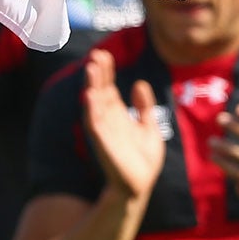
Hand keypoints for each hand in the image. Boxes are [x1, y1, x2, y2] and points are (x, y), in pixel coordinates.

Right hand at [83, 50, 163, 200]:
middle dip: (98, 73)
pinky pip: (94, 124)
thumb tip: (139, 83)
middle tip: (97, 54)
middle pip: (100, 91)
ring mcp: (104, 131)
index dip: (106, 72)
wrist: (141, 186)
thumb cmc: (143, 160)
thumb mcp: (149, 127)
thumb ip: (144, 107)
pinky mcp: (103, 144)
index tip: (104, 54)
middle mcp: (108, 120)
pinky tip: (90, 96)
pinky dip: (91, 110)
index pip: (108, 88)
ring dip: (91, 86)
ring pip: (95, 104)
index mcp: (117, 115)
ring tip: (90, 68)